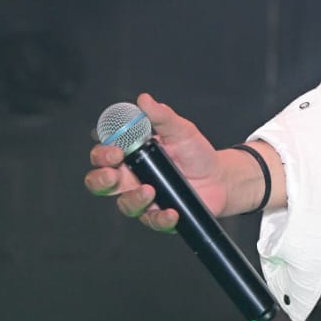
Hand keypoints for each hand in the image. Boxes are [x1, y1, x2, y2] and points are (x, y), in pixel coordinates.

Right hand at [84, 93, 226, 231]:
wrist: (221, 177)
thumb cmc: (196, 153)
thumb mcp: (182, 131)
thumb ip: (162, 117)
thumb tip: (144, 99)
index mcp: (131, 156)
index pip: (103, 156)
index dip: (102, 154)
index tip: (115, 151)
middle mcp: (131, 178)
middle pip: (100, 183)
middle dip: (100, 179)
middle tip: (114, 174)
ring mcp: (143, 199)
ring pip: (124, 204)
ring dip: (133, 199)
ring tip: (150, 191)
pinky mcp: (159, 215)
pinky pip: (153, 221)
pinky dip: (160, 218)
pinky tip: (171, 212)